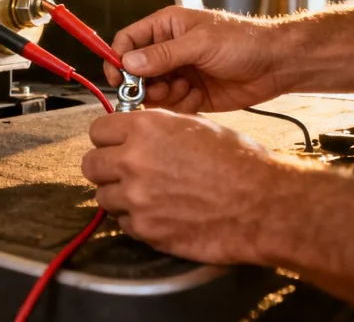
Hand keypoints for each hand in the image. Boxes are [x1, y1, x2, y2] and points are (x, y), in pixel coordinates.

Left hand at [81, 109, 288, 264]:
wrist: (262, 204)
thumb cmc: (238, 162)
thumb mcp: (195, 125)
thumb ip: (157, 127)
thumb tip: (136, 129)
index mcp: (144, 129)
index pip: (98, 130)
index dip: (109, 137)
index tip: (116, 144)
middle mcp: (133, 161)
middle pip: (91, 164)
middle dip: (107, 167)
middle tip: (125, 171)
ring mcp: (136, 198)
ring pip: (104, 196)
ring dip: (120, 195)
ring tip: (148, 195)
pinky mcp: (145, 229)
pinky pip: (124, 223)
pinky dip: (137, 220)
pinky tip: (161, 213)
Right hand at [104, 6, 288, 111]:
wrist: (276, 64)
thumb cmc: (244, 41)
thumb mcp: (201, 44)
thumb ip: (164, 54)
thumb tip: (128, 61)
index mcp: (166, 27)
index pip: (128, 41)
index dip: (118, 59)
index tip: (119, 78)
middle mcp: (168, 50)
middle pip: (135, 70)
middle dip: (142, 83)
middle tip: (158, 89)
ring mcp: (179, 73)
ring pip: (151, 91)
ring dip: (163, 95)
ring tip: (183, 89)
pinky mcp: (190, 94)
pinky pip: (171, 105)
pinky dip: (180, 104)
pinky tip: (197, 97)